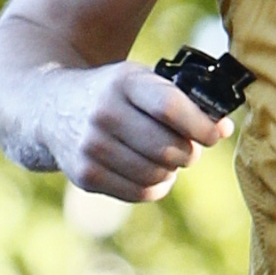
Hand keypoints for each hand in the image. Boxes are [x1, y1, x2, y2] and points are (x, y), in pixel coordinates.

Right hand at [55, 62, 227, 201]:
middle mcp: (103, 113)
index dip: (202, 126)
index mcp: (123, 82)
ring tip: (165, 158)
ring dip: (171, 171)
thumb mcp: (140, 80)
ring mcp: (91, 146)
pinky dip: (155, 187)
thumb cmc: (113, 94)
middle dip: (189, 153)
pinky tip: (150, 172)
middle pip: (168, 148)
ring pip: (157, 175)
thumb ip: (181, 100)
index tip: (216, 134)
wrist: (51, 107)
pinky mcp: (85, 175)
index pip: (170, 108)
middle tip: (188, 148)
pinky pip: (140, 193)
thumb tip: (224, 128)